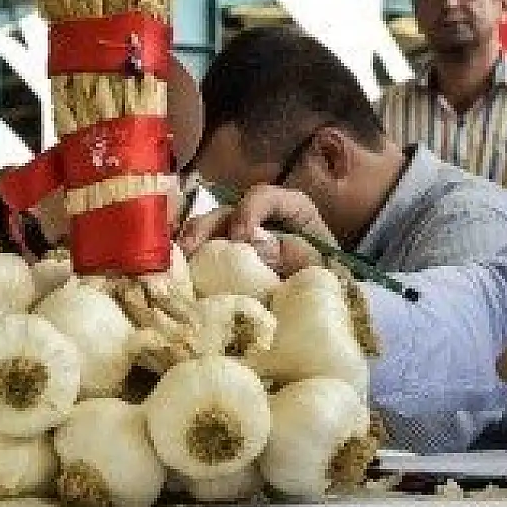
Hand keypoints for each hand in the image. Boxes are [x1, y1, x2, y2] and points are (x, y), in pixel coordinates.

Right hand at [175, 185, 332, 275]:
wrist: (327, 310)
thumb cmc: (329, 280)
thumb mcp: (321, 265)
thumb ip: (294, 252)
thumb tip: (254, 244)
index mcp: (291, 209)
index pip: (264, 196)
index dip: (249, 211)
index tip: (240, 238)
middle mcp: (261, 219)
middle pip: (228, 211)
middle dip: (206, 227)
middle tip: (191, 249)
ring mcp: (242, 239)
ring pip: (210, 231)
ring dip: (192, 244)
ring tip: (177, 261)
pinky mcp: (230, 262)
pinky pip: (206, 255)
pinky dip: (192, 262)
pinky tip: (179, 273)